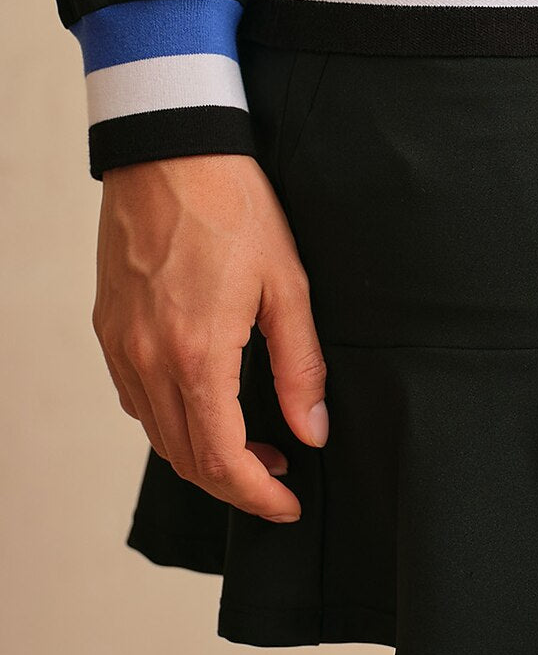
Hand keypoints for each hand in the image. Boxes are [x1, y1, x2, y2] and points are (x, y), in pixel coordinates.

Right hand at [93, 152, 328, 520]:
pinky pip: (135, 399)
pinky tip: (206, 406)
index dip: (257, 494)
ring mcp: (120, 346)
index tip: (289, 504)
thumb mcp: (288, 284)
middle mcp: (148, 360)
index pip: (222, 458)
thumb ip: (300, 365)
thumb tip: (313, 431)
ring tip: (253, 449)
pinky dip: (170, 422)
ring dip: (202, 456)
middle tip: (279, 480)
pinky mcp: (108, 328)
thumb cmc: (235, 207)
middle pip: (185, 458)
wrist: (171, 150)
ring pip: (156, 434)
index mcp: (197, 355)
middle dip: (235, 484)